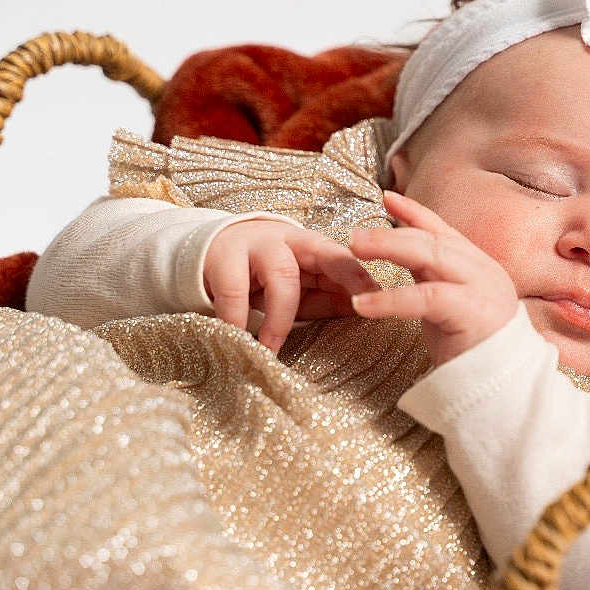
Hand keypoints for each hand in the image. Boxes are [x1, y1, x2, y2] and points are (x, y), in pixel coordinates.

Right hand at [203, 219, 381, 352]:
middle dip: (346, 279)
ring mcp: (256, 246)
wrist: (208, 250)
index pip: (346, 259)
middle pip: (326, 257)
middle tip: (358, 309)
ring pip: (282, 276)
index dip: (363, 278)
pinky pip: (234, 291)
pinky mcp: (222, 258)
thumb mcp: (298, 287)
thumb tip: (363, 313)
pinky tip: (239, 339)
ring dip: (280, 318)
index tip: (381, 300)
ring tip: (273, 348)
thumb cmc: (263, 275)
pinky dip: (236, 318)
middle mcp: (290, 240)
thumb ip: (326, 299)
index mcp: (313, 246)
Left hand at [346, 190, 518, 366]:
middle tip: (354, 235)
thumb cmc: (473, 353)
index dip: (415, 212)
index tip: (386, 197)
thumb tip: (400, 252)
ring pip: (432, 257)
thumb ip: (431, 278)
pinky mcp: (473, 313)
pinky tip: (362, 303)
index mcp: (478, 266)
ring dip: (389, 249)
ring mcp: (482, 289)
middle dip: (391, 231)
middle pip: (433, 240)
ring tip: (354, 251)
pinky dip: (390, 298)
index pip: (443, 230)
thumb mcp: (448, 306)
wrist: (504, 390)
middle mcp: (484, 271)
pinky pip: (427, 297)